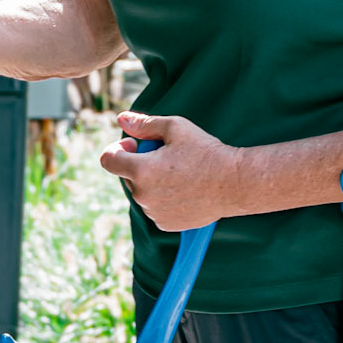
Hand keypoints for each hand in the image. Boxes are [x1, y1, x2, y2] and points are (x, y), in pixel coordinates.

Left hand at [99, 111, 241, 229]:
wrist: (234, 183)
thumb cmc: (206, 152)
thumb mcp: (176, 128)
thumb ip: (145, 124)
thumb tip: (121, 119)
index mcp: (141, 171)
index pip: (108, 160)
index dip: (117, 149)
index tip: (133, 145)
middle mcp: (143, 195)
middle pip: (128, 177)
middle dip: (141, 165)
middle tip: (169, 157)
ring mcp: (154, 212)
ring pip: (143, 193)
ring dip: (153, 182)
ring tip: (181, 174)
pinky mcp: (165, 224)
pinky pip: (155, 208)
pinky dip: (163, 199)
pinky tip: (185, 189)